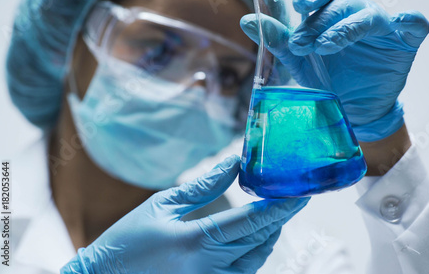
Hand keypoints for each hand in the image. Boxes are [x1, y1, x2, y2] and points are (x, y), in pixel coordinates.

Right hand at [60, 155, 308, 273]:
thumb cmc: (128, 240)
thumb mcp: (162, 206)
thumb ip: (203, 186)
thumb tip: (233, 164)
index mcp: (194, 241)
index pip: (249, 222)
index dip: (279, 207)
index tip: (299, 194)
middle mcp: (207, 268)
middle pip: (258, 240)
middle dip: (280, 218)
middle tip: (294, 198)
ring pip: (255, 261)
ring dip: (270, 237)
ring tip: (277, 215)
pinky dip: (254, 255)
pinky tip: (257, 239)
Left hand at [240, 0, 428, 141]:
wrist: (354, 110)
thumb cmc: (328, 80)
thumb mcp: (300, 62)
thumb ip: (279, 40)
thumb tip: (247, 20)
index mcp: (333, 15)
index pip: (322, 0)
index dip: (310, 2)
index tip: (296, 10)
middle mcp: (357, 15)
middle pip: (342, 5)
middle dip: (321, 22)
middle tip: (304, 42)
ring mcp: (383, 27)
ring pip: (369, 14)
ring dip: (348, 27)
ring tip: (326, 45)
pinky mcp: (406, 41)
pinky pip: (415, 24)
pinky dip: (411, 20)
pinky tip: (403, 21)